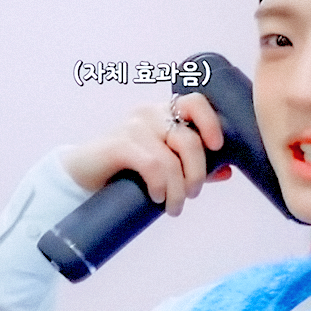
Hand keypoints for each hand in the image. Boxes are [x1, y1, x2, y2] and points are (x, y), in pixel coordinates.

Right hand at [62, 93, 226, 215]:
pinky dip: (159, 185)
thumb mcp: (164, 164)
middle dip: (197, 174)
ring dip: (178, 190)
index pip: (196, 102)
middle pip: (189, 140)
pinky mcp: (118, 144)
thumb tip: (227, 171)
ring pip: (171, 159)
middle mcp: (151, 114)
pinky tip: (156, 197)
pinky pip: (152, 165)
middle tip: (192, 194)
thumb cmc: (128, 168)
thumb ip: (193, 163)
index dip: (211, 122)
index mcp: (166, 113)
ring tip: (174, 207)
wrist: (82, 175)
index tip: (217, 146)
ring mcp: (133, 127)